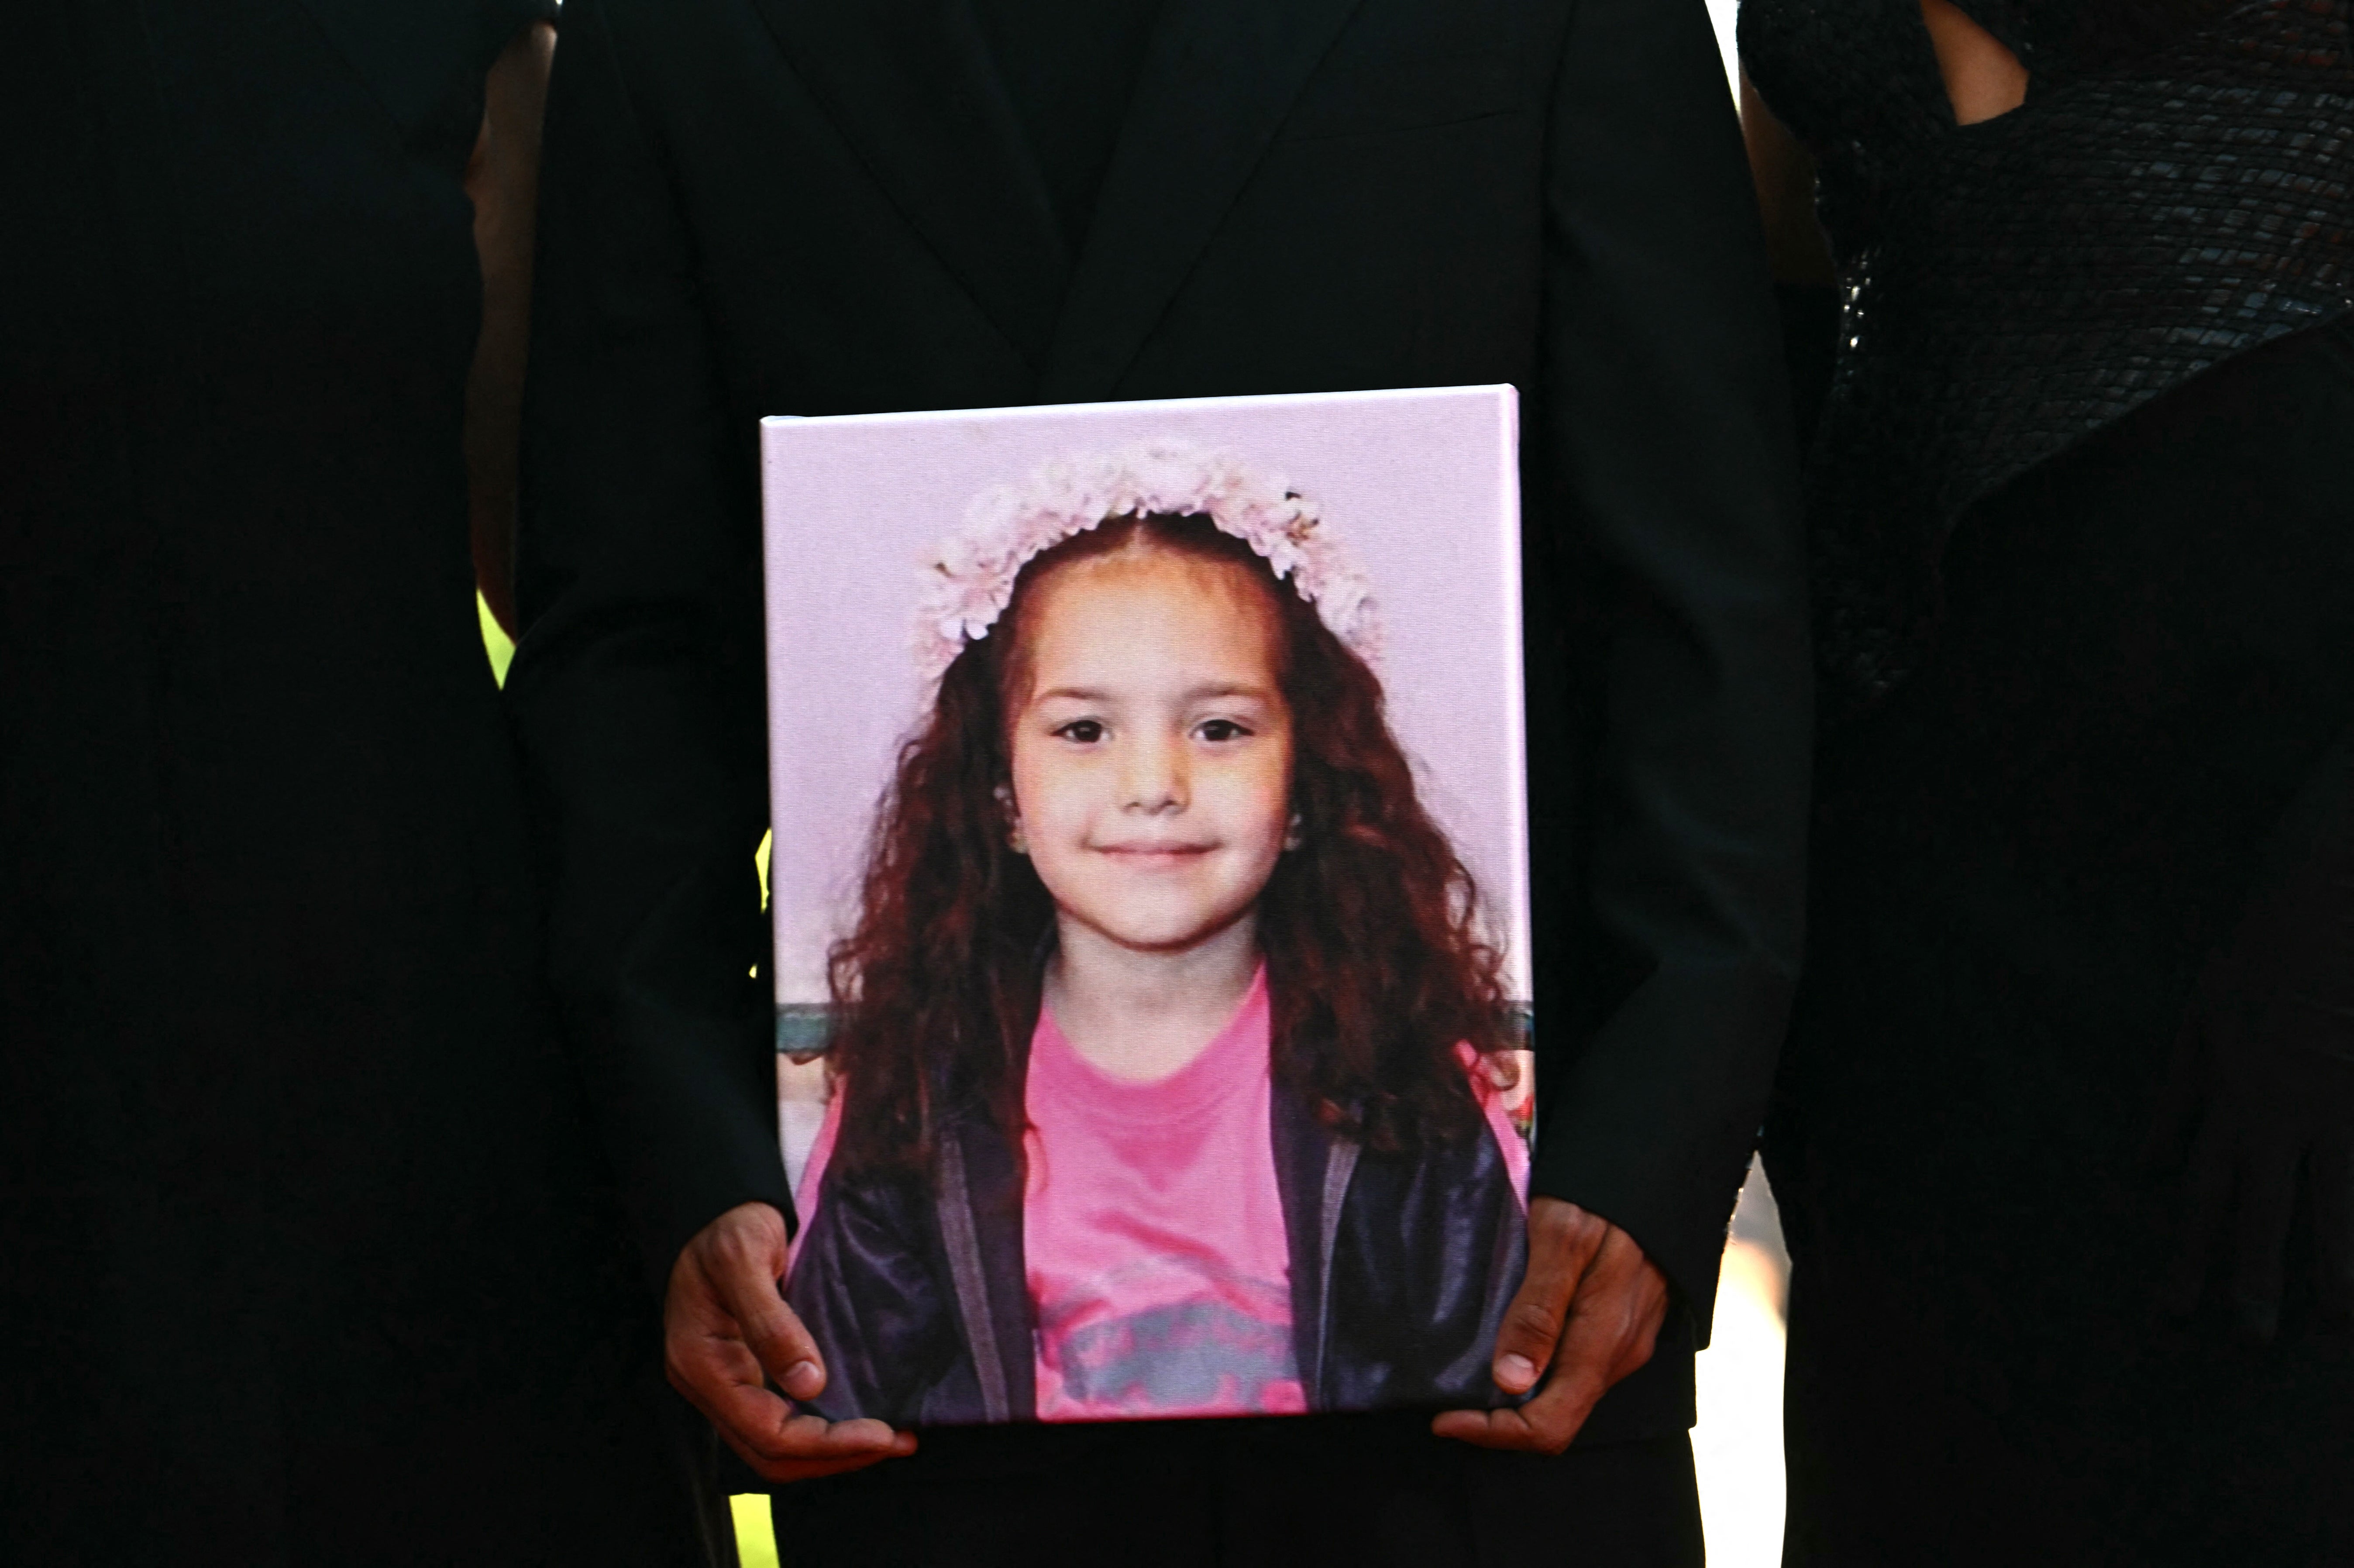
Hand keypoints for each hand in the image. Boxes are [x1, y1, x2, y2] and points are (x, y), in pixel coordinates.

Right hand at [665, 1201, 916, 1481]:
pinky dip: (821, 1429)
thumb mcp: (744, 1260)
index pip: (768, 1434)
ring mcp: (726, 1383)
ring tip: (890, 1438)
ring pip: (776, 1445)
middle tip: (899, 1442)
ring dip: (832, 1450)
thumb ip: (772, 1323)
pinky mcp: (746, 1372)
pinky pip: (780, 1419)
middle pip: (772, 1454)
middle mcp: (710, 1385)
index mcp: (702, 1364)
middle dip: (836, 1457)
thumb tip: (809, 1385)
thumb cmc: (727, 1225)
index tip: (883, 1434)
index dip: (827, 1444)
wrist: (715, 1207)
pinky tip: (858, 1417)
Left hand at [1431, 1197, 1668, 1453]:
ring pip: (1565, 1394)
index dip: (1493, 1432)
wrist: (1655, 1168)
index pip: (1549, 1425)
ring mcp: (1623, 1342)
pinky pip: (1575, 1366)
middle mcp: (1618, 1355)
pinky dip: (1536, 1369)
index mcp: (1603, 1343)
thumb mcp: (1560, 1239)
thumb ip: (1538, 1311)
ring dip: (1515, 1395)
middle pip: (1555, 1418)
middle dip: (1498, 1420)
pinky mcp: (1621, 1325)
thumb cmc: (1602, 1197)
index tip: (1443, 1418)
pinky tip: (1506, 1341)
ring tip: (1466, 1369)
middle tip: (1446, 1399)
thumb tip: (1511, 1381)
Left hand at [2149, 863, 2353, 1339]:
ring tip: (2334, 1326)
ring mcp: (2340, 1101)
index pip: (2198, 1194)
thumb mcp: (2198, 1024)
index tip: (2172, 1315)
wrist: (2327, 897)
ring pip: (2335, 1200)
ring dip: (2335, 1267)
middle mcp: (2279, 1108)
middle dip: (2249, 1279)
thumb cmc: (2261, 961)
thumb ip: (2174, 1101)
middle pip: (2259, 1208)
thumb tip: (2144, 1168)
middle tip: (2245, 1344)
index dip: (2184, 1258)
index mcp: (2227, 1095)